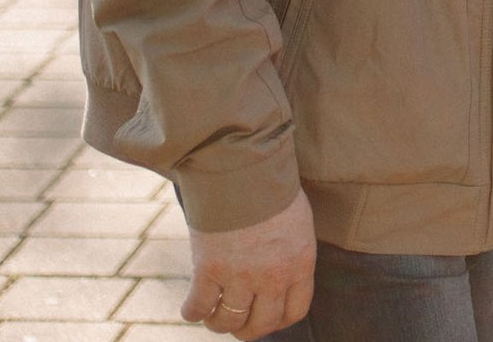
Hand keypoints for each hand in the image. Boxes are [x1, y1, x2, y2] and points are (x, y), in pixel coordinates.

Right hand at [181, 188, 313, 338]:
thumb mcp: (296, 224)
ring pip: (228, 322)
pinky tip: (192, 305)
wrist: (242, 166)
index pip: (294, 312)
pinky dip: (193, 311)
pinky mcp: (209, 269)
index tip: (265, 316)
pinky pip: (198, 307)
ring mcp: (241, 276)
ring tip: (213, 312)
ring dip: (218, 322)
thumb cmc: (270, 188)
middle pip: (260, 325)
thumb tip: (279, 276)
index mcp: (300, 264)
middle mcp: (273, 276)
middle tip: (236, 321)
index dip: (277, 320)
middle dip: (247, 328)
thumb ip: (290, 253)